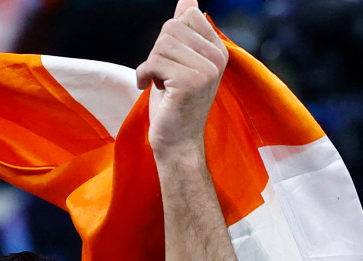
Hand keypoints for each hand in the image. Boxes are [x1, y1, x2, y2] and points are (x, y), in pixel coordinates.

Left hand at [134, 0, 227, 158]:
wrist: (177, 142)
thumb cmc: (174, 104)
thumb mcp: (178, 61)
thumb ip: (184, 30)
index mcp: (218, 49)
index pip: (187, 16)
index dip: (169, 37)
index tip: (171, 61)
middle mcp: (217, 57)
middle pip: (171, 27)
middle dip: (158, 51)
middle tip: (163, 75)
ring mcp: (206, 69)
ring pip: (161, 44)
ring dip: (151, 65)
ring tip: (160, 83)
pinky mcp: (190, 81)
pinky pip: (154, 62)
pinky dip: (143, 75)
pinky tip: (149, 87)